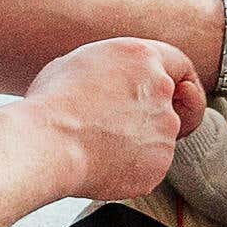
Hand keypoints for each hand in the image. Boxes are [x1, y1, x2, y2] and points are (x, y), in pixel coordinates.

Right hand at [25, 36, 200, 202]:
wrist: (46, 144)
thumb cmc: (52, 103)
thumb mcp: (78, 63)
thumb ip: (113, 69)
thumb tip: (111, 80)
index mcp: (143, 58)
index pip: (180, 65)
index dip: (179, 80)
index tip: (177, 92)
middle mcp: (161, 90)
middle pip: (173, 104)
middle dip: (153, 115)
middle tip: (125, 125)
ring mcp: (163, 130)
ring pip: (159, 138)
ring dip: (137, 142)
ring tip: (98, 144)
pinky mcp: (158, 164)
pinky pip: (148, 166)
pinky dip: (130, 168)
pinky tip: (102, 163)